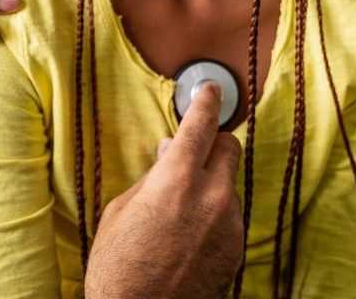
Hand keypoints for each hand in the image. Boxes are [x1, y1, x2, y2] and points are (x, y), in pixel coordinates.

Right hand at [85, 82, 242, 298]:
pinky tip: (189, 235)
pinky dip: (214, 215)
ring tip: (181, 211)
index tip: (210, 90)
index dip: (206, 102)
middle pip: (228, 147)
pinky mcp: (237, 250)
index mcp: (178, 178)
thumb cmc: (119, 266)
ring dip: (211, 185)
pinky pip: (229, 217)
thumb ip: (153, 176)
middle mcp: (212, 195)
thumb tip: (172, 151)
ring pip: (228, 185)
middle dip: (213, 144)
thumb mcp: (121, 210)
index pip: (201, 124)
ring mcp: (229, 224)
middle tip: (195, 152)